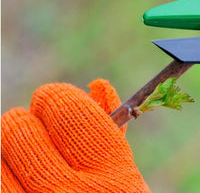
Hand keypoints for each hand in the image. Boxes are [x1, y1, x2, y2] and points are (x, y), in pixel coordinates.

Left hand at [1, 80, 149, 191]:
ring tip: (22, 157)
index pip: (69, 111)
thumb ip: (112, 132)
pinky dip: (1, 172)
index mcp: (113, 174)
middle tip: (32, 127)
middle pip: (21, 129)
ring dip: (8, 147)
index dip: (57, 99)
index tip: (53, 101)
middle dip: (27, 121)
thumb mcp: (124, 177)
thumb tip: (99, 86)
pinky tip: (13, 175)